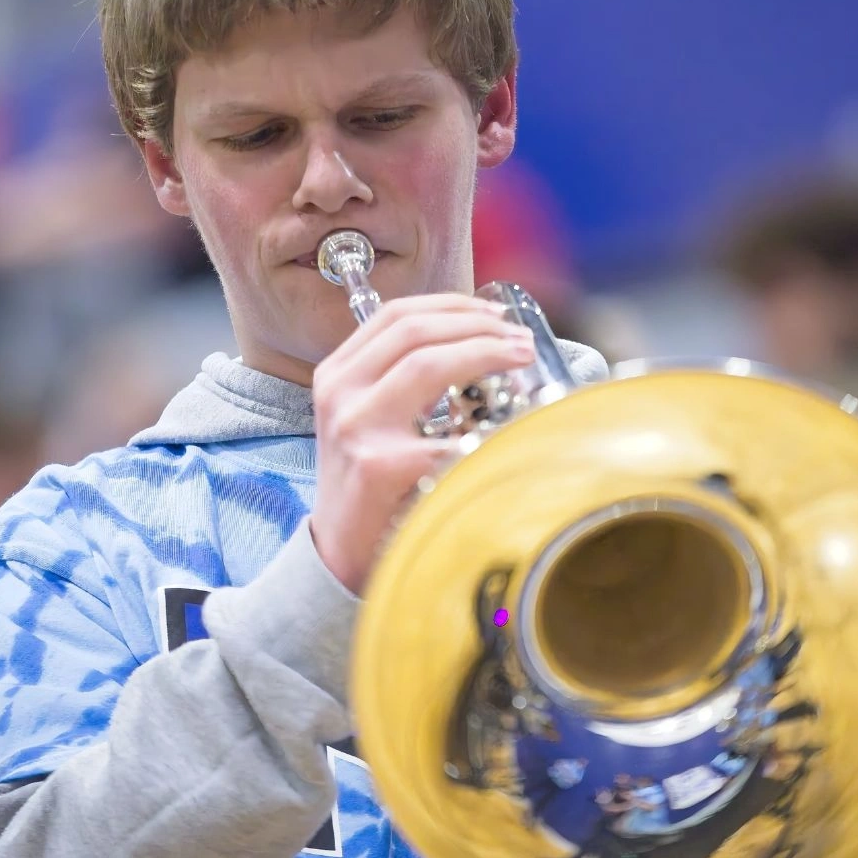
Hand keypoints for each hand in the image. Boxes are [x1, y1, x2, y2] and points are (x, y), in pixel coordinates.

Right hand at [309, 293, 536, 593]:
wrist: (337, 553)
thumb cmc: (367, 485)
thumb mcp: (367, 418)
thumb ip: (401, 380)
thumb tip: (476, 343)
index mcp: (337, 374)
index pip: (395, 315)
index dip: (452, 305)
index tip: (493, 313)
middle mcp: (340, 392)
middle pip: (415, 331)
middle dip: (477, 326)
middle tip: (519, 339)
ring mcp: (356, 426)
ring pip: (428, 364)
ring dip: (485, 353)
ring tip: (520, 357)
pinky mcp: (379, 465)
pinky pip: (446, 435)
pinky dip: (486, 428)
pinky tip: (512, 428)